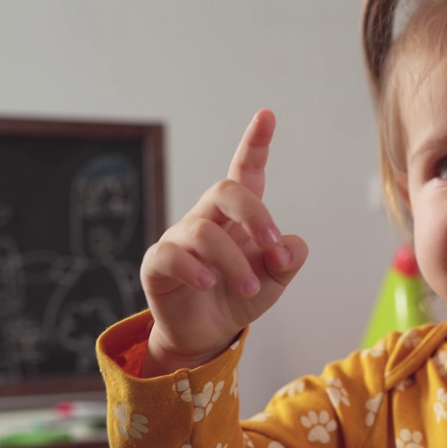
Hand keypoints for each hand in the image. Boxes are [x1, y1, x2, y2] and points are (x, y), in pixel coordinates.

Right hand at [140, 109, 308, 374]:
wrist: (208, 332)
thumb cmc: (242, 293)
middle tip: (273, 244)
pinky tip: (209, 282)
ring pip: (204, 232)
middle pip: (225, 189)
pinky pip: (171, 255)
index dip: (255, 143)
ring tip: (251, 288)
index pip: (246, 170)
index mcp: (238, 213)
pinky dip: (195, 269)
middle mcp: (208, 216)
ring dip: (234, 261)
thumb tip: (285, 248)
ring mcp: (180, 237)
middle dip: (255, 213)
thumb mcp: (276, 279)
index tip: (267, 115)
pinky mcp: (158, 263)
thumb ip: (288, 259)